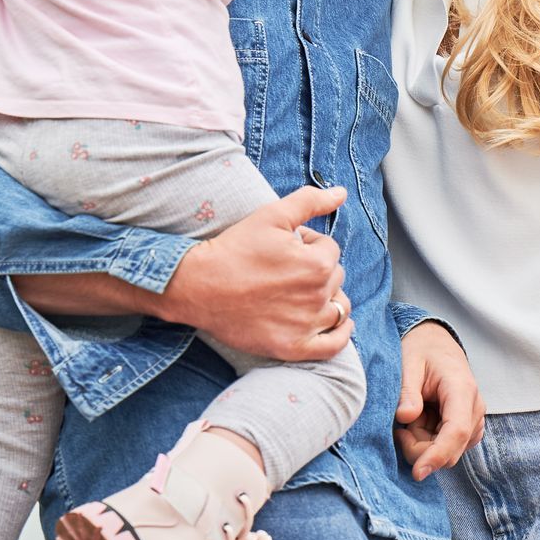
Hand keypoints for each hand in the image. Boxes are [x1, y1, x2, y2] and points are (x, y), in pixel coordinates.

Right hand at [163, 186, 352, 359]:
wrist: (198, 286)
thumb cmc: (235, 248)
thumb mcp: (272, 215)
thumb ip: (311, 201)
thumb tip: (341, 193)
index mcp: (318, 263)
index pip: (329, 249)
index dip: (308, 244)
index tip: (284, 248)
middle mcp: (317, 295)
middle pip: (335, 277)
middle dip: (316, 269)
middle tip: (284, 269)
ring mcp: (306, 325)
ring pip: (339, 308)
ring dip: (329, 297)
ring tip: (305, 292)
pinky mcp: (293, 347)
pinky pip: (333, 346)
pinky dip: (341, 335)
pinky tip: (339, 325)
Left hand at [395, 322, 483, 480]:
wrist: (436, 342)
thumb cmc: (422, 350)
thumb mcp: (409, 363)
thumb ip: (407, 391)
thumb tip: (405, 418)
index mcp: (462, 389)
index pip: (456, 431)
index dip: (437, 455)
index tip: (418, 472)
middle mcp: (474, 407)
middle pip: (451, 449)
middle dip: (420, 448)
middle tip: (400, 426)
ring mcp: (473, 419)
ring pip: (448, 452)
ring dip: (423, 443)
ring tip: (411, 416)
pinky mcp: (467, 426)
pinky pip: (448, 447)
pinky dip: (429, 441)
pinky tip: (420, 421)